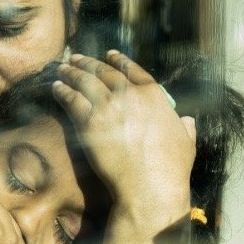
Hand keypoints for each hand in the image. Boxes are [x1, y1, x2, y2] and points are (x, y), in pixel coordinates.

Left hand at [52, 51, 195, 231]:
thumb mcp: (187, 143)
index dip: (118, 60)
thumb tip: (187, 121)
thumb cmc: (171, 170)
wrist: (149, 187)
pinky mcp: (89, 123)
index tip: (109, 55)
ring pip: (84, 81)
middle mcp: (130, 95)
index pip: (132, 69)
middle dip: (88, 62)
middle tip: (76, 58)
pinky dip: (62, 91)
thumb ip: (186, 127)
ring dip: (71, 72)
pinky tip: (56, 87)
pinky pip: (71, 99)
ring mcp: (108, 107)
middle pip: (104, 72)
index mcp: (153, 95)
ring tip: (62, 68)